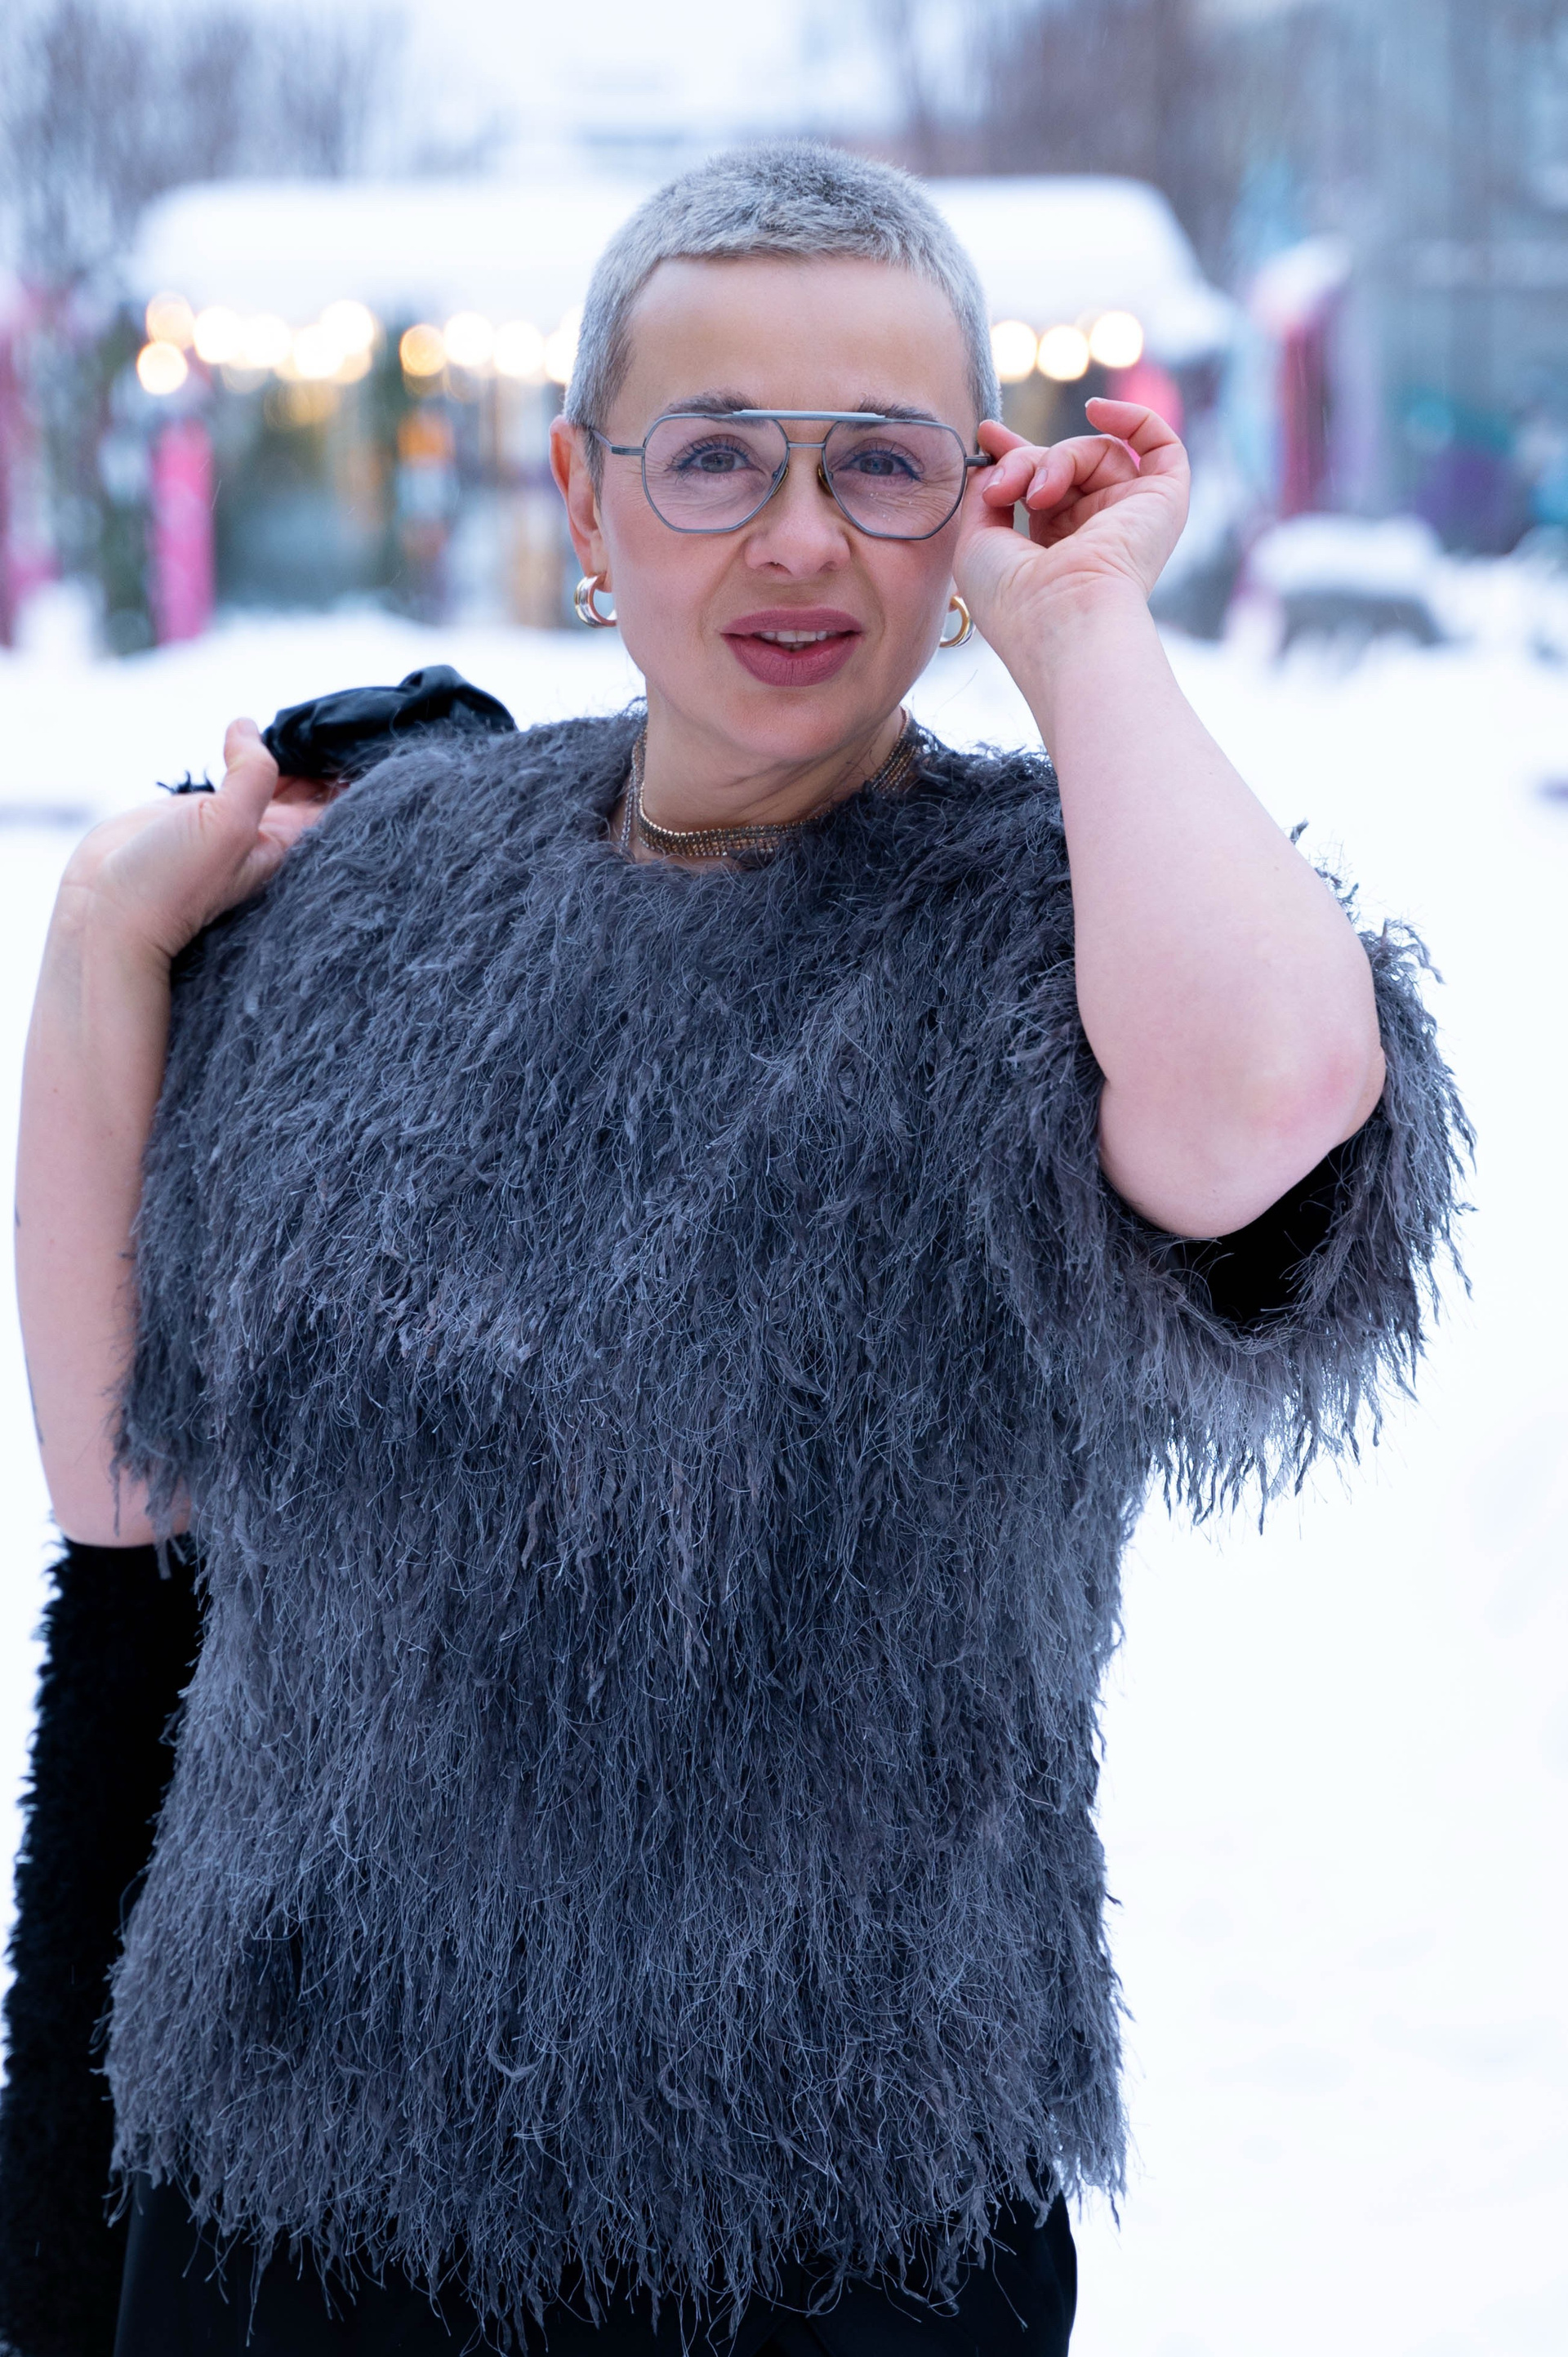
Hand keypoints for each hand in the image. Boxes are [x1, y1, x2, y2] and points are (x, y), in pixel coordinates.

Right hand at [57, 719, 339, 964]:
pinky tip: (245, 733)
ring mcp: (235, 822)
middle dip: (321, 755)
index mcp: (287, 843)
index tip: (351, 731)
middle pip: (311, 789)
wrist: (109, 908)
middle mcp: (268, 834)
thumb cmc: (174, 883)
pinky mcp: (203, 812)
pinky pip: (235, 776)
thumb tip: (249, 727)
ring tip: (295, 718)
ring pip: (274, 778)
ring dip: (284, 751)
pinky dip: (243, 753)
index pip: (335, 804)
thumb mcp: (227, 825)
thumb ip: (251, 774)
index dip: (347, 770)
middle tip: (325, 715)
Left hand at [953, 399, 1189, 643]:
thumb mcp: (977, 540)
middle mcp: (1097, 532)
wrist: (1061, 619)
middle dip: (1024, 460)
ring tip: (1035, 493)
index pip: (1042, 485)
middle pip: (1064, 464)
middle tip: (1001, 485)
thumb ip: (983, 494)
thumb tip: (992, 460)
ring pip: (1095, 452)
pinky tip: (1097, 410)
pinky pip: (1161, 445)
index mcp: (1056, 548)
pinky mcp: (1163, 503)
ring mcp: (1130, 517)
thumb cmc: (1013, 599)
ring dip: (1056, 459)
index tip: (987, 435)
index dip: (1015, 455)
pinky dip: (1133, 418)